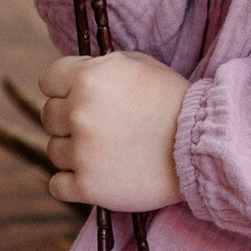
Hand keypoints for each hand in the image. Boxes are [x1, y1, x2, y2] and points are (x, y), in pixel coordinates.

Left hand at [40, 52, 185, 211]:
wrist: (202, 145)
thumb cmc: (172, 101)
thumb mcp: (137, 64)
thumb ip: (99, 67)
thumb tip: (72, 76)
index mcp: (88, 78)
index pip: (48, 81)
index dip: (64, 89)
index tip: (82, 99)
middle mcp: (79, 113)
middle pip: (49, 117)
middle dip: (70, 120)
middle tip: (103, 127)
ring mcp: (82, 152)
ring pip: (54, 151)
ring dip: (74, 152)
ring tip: (108, 152)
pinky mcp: (88, 186)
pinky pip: (57, 185)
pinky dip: (72, 182)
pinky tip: (97, 175)